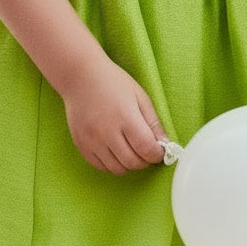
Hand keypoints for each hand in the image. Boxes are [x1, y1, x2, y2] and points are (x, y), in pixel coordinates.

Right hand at [63, 59, 168, 174]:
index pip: (147, 149)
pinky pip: (101, 167)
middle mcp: (107, 132)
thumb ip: (154, 123)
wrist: (80, 77)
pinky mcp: (81, 145)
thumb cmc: (113, 83)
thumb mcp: (140, 97)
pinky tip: (116, 151)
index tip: (159, 150)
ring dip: (129, 164)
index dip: (157, 154)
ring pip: (117, 169)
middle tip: (146, 151)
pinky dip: (112, 164)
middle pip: (133, 162)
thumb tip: (166, 145)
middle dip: (145, 160)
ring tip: (131, 150)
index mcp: (126, 117)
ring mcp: (92, 140)